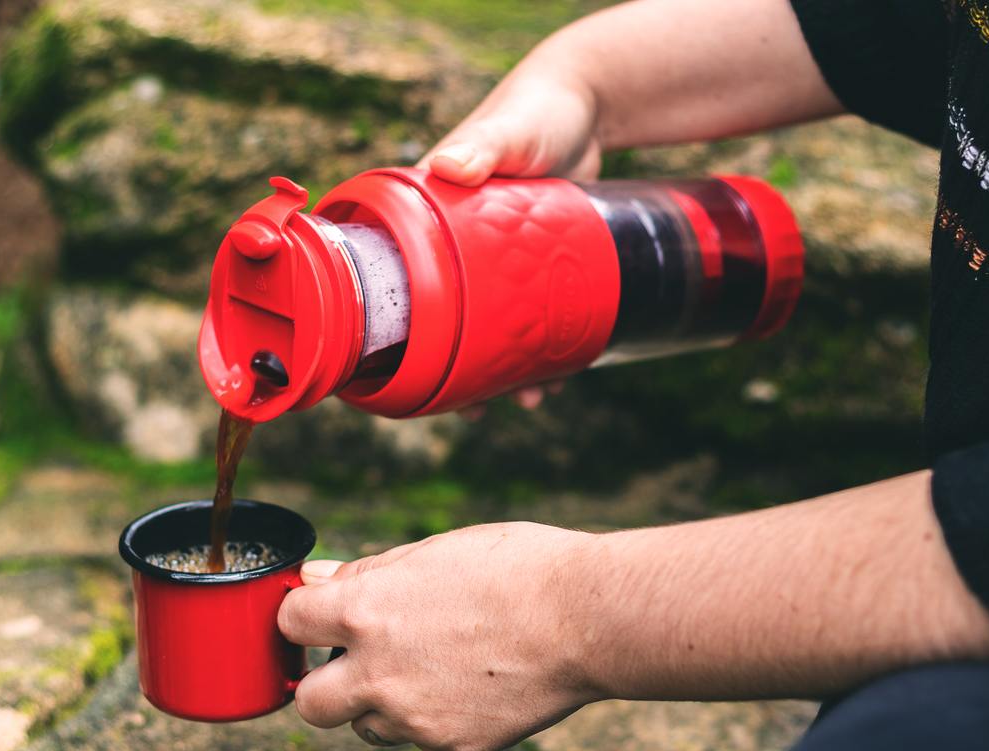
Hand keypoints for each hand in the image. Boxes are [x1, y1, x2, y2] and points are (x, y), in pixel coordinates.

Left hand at [277, 522, 597, 750]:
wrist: (587, 618)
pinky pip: (420, 742)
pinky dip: (432, 722)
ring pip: (366, 728)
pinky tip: (467, 688)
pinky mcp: (451, 746)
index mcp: (366, 611)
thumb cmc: (516, 568)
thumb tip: (316, 580)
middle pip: (309, 704)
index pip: (290, 623)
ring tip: (428, 669)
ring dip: (380, 705)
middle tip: (354, 663)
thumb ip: (368, 574)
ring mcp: (414, 718)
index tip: (320, 617)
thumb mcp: (433, 552)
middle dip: (323, 684)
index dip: (303, 617)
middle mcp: (379, 672)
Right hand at [418, 55, 590, 415]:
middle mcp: (455, 246)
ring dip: (503, 368)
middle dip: (456, 366)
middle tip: (472, 406)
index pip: (397, 276)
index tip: (404, 369)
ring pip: (491, 326)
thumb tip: (447, 163)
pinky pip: (528, 315)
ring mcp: (496, 261)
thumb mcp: (507, 130)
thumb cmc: (535, 110)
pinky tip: (556, 375)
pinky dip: (539, 346)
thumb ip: (482, 144)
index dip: (398, 326)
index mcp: (429, 218)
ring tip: (525, 399)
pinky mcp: (532, 266)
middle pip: (446, 317)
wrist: (590, 106)